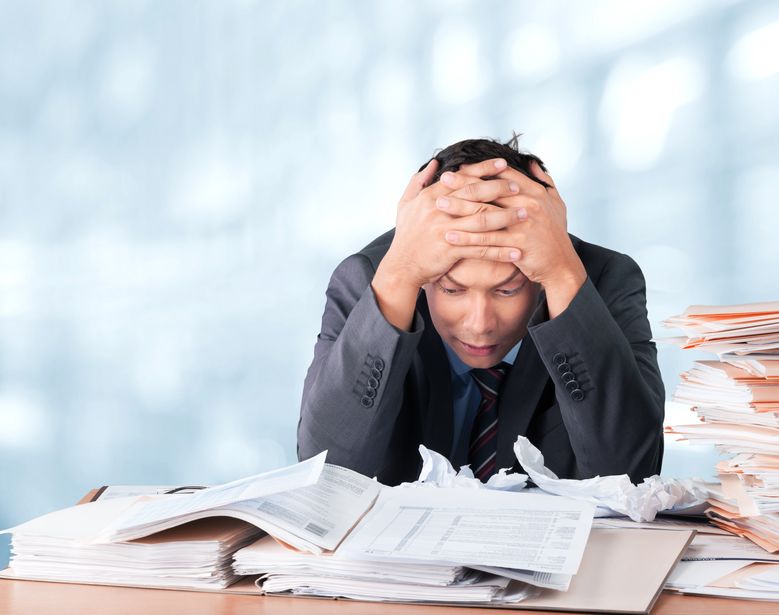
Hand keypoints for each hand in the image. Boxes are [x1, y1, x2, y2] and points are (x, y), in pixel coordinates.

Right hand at [372, 158, 523, 329]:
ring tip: (525, 214)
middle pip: (475, 194)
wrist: (401, 267)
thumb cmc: (406, 236)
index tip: (503, 163)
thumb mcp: (405, 204)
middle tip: (520, 186)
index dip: (484, 169)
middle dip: (500, 188)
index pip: (462, 177)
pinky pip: (481, 249)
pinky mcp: (450, 250)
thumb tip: (434, 163)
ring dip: (506, 217)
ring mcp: (445, 230)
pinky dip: (500, 250)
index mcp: (430, 196)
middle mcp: (438, 210)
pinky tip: (517, 252)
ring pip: (482, 220)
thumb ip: (418, 182)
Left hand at [442, 161, 586, 316]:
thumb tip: (531, 162)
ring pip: (485, 213)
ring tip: (439, 205)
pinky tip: (450, 235)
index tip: (460, 166)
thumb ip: (544, 181)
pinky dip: (467, 238)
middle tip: (443, 179)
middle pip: (490, 190)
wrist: (561, 264)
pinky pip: (487, 240)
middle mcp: (529, 205)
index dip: (480, 169)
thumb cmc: (556, 234)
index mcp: (535, 192)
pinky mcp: (518, 244)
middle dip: (463, 184)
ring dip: (459, 208)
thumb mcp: (556, 203)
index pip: (503, 176)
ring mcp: (523, 224)